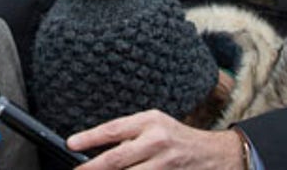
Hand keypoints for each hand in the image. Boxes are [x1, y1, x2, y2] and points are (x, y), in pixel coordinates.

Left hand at [67, 110, 243, 169]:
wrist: (215, 154)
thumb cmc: (178, 137)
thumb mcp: (154, 125)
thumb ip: (130, 134)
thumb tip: (99, 147)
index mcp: (150, 121)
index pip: (113, 129)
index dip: (90, 137)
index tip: (71, 144)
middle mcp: (157, 141)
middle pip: (116, 159)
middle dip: (92, 167)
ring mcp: (164, 164)